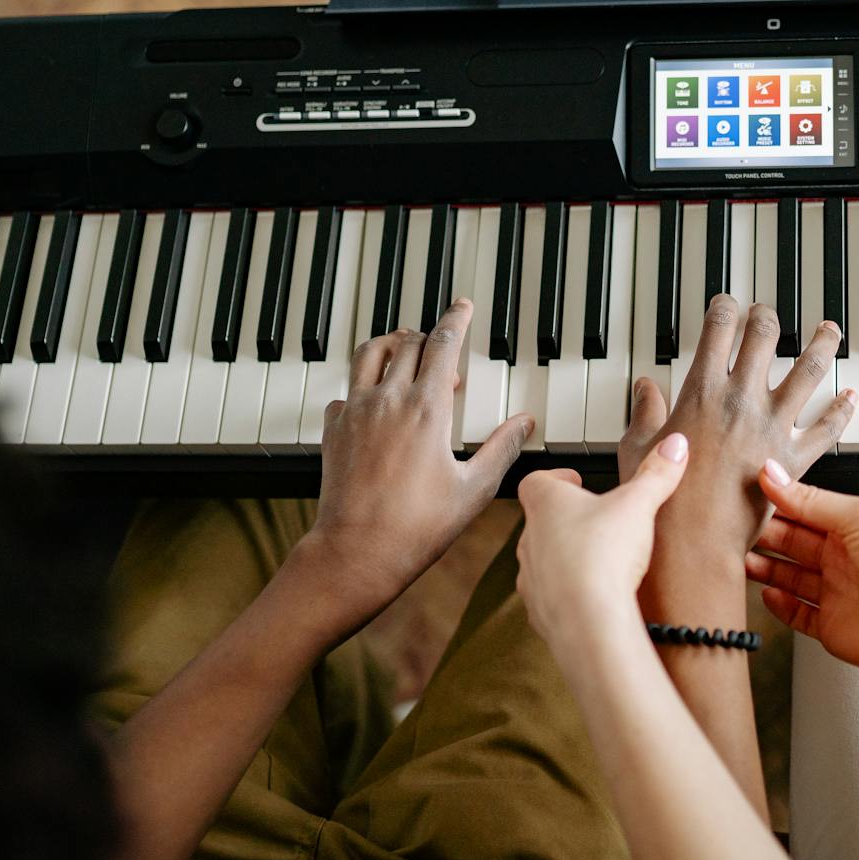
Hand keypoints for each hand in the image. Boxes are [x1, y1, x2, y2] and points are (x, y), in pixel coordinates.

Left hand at [300, 299, 531, 635]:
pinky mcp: (333, 429)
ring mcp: (355, 412)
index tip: (462, 306)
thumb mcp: (474, 489)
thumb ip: (502, 449)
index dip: (455, 319)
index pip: (443, 344)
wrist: (356, 553)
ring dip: (391, 346)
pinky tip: (371, 403)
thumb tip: (524, 423)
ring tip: (405, 354)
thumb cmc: (417, 528)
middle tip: (442, 345)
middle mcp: (388, 400)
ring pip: (370, 353)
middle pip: (408, 342)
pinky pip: (345, 391)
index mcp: (427, 409)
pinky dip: (361, 386)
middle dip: (428, 336)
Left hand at [516, 433, 689, 645]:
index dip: (556, 477)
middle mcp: (531, 539)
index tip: (577, 479)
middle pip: (541, 520)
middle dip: (566, 519)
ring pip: (543, 560)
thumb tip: (675, 444)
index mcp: (547, 504)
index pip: (536, 480)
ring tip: (597, 560)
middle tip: (595, 519)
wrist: (588, 620)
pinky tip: (593, 597)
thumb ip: (656, 474)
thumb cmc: (603, 557)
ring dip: (565, 557)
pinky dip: (568, 594)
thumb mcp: (639, 505)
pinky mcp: (540, 611)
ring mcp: (531, 577)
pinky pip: (550, 597)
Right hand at [618, 295, 856, 561]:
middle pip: (764, 335)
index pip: (718, 328)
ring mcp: (772, 426)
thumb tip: (644, 388)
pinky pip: (828, 428)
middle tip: (768, 313)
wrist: (691, 545)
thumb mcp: (638, 448)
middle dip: (767, 316)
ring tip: (830, 330)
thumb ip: (644, 412)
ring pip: (809, 370)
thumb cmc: (662, 505)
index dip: (725, 308)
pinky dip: (844, 410)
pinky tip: (851, 396)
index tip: (727, 305)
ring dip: (822, 344)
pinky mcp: (794, 459)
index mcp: (702, 390)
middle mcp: (742, 399)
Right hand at [744, 462, 858, 672]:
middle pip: (791, 544)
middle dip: (764, 535)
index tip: (746, 496)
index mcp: (849, 528)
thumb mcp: (856, 516)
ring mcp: (834, 593)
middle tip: (735, 527)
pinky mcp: (830, 625)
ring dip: (764, 568)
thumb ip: (809, 499)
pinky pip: (797, 614)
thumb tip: (772, 474)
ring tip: (740, 558)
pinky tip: (766, 593)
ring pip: (788, 577)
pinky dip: (779, 606)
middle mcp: (841, 560)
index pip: (803, 511)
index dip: (775, 505)